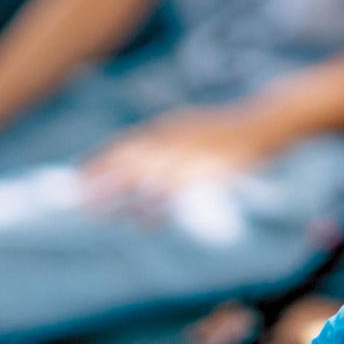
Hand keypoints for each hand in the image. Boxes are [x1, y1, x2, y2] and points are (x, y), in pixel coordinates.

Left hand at [84, 107, 271, 206]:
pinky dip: (159, 205)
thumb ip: (165, 144)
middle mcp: (174, 137)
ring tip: (101, 214)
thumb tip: (137, 167)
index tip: (77, 178)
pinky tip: (145, 220)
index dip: (99, 161)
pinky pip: (176, 190)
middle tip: (81, 204)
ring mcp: (190, 153)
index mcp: (168, 126)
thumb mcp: (192, 127)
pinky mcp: (207, 169)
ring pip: (148, 176)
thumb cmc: (227, 131)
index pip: (125, 144)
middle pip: (130, 160)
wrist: (266, 123)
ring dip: (122, 195)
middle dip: (103, 182)